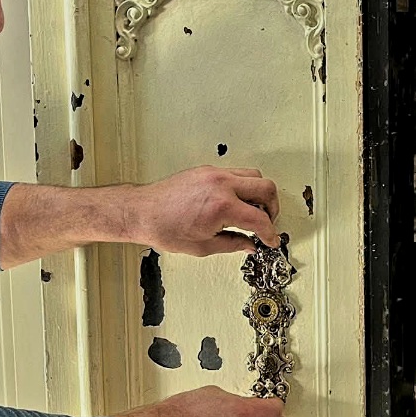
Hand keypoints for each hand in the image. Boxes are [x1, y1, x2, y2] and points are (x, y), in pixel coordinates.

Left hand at [124, 166, 280, 254]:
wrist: (142, 212)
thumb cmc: (164, 228)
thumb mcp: (203, 246)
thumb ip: (233, 244)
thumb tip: (249, 244)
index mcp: (222, 206)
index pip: (260, 219)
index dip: (270, 233)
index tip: (271, 239)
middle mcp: (221, 185)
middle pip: (266, 188)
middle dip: (272, 208)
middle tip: (267, 222)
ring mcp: (214, 174)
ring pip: (254, 176)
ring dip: (260, 194)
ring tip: (253, 211)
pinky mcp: (207, 170)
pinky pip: (236, 173)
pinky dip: (243, 186)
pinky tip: (236, 201)